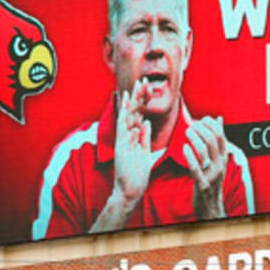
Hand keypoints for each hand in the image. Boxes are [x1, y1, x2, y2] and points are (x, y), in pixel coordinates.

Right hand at [91, 80, 153, 233]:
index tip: (149, 86)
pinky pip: (123, 128)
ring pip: (128, 116)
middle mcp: (128, 135)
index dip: (144, 100)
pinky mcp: (120, 146)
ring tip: (137, 87)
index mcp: (135, 135)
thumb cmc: (138, 173)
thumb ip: (146, 138)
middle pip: (134, 111)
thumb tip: (147, 123)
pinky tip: (128, 105)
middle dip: (139, 95)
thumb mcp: (146, 152)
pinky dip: (126, 115)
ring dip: (133, 101)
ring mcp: (123, 139)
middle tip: (144, 80)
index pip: (140, 113)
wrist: (131, 189)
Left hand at [183, 114, 226, 219]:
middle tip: (192, 124)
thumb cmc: (212, 179)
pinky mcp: (202, 184)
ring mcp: (212, 175)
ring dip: (195, 138)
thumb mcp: (218, 159)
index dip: (212, 124)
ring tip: (187, 131)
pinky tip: (184, 147)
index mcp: (224, 158)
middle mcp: (220, 165)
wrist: (211, 206)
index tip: (202, 118)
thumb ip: (218, 140)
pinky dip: (189, 156)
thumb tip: (219, 118)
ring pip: (204, 151)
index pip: (221, 136)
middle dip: (202, 129)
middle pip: (213, 141)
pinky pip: (195, 168)